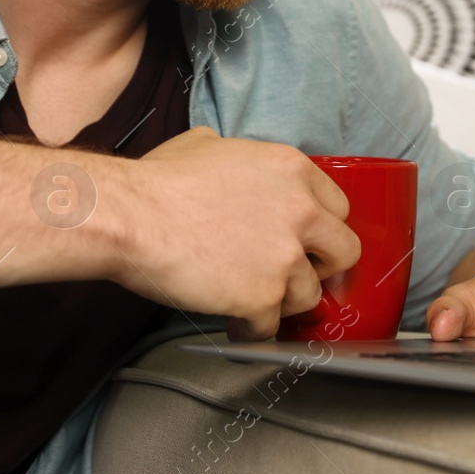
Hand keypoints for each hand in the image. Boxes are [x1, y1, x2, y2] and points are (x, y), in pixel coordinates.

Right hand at [108, 127, 360, 340]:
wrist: (131, 216)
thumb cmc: (158, 181)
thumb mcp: (205, 145)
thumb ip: (237, 156)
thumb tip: (226, 156)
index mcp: (292, 169)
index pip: (338, 208)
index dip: (320, 229)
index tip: (309, 242)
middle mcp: (301, 211)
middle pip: (343, 252)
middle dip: (320, 266)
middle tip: (294, 274)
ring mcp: (285, 257)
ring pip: (310, 295)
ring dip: (283, 301)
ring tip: (254, 299)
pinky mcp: (263, 296)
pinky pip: (272, 325)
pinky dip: (255, 328)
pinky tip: (236, 321)